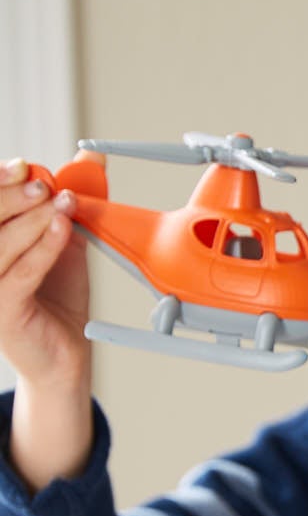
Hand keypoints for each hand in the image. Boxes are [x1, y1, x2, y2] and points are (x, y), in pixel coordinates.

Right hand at [0, 157, 91, 389]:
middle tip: (43, 183)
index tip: (24, 167)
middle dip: (10, 196)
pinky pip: (20, 273)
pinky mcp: (1, 309)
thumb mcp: (62, 241)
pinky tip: (61, 229)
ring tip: (61, 202)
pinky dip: (42, 247)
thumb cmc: (56, 296)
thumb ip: (67, 205)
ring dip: (30, 218)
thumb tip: (90, 163)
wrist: (64, 352)